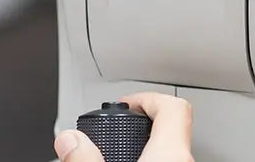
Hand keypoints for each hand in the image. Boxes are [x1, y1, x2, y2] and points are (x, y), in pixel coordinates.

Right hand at [54, 92, 192, 161]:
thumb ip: (86, 157)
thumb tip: (69, 139)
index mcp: (171, 152)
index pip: (173, 105)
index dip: (147, 98)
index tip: (125, 103)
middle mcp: (186, 160)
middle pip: (172, 125)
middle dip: (144, 121)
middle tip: (120, 125)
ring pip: (172, 146)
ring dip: (148, 142)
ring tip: (122, 146)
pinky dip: (153, 157)